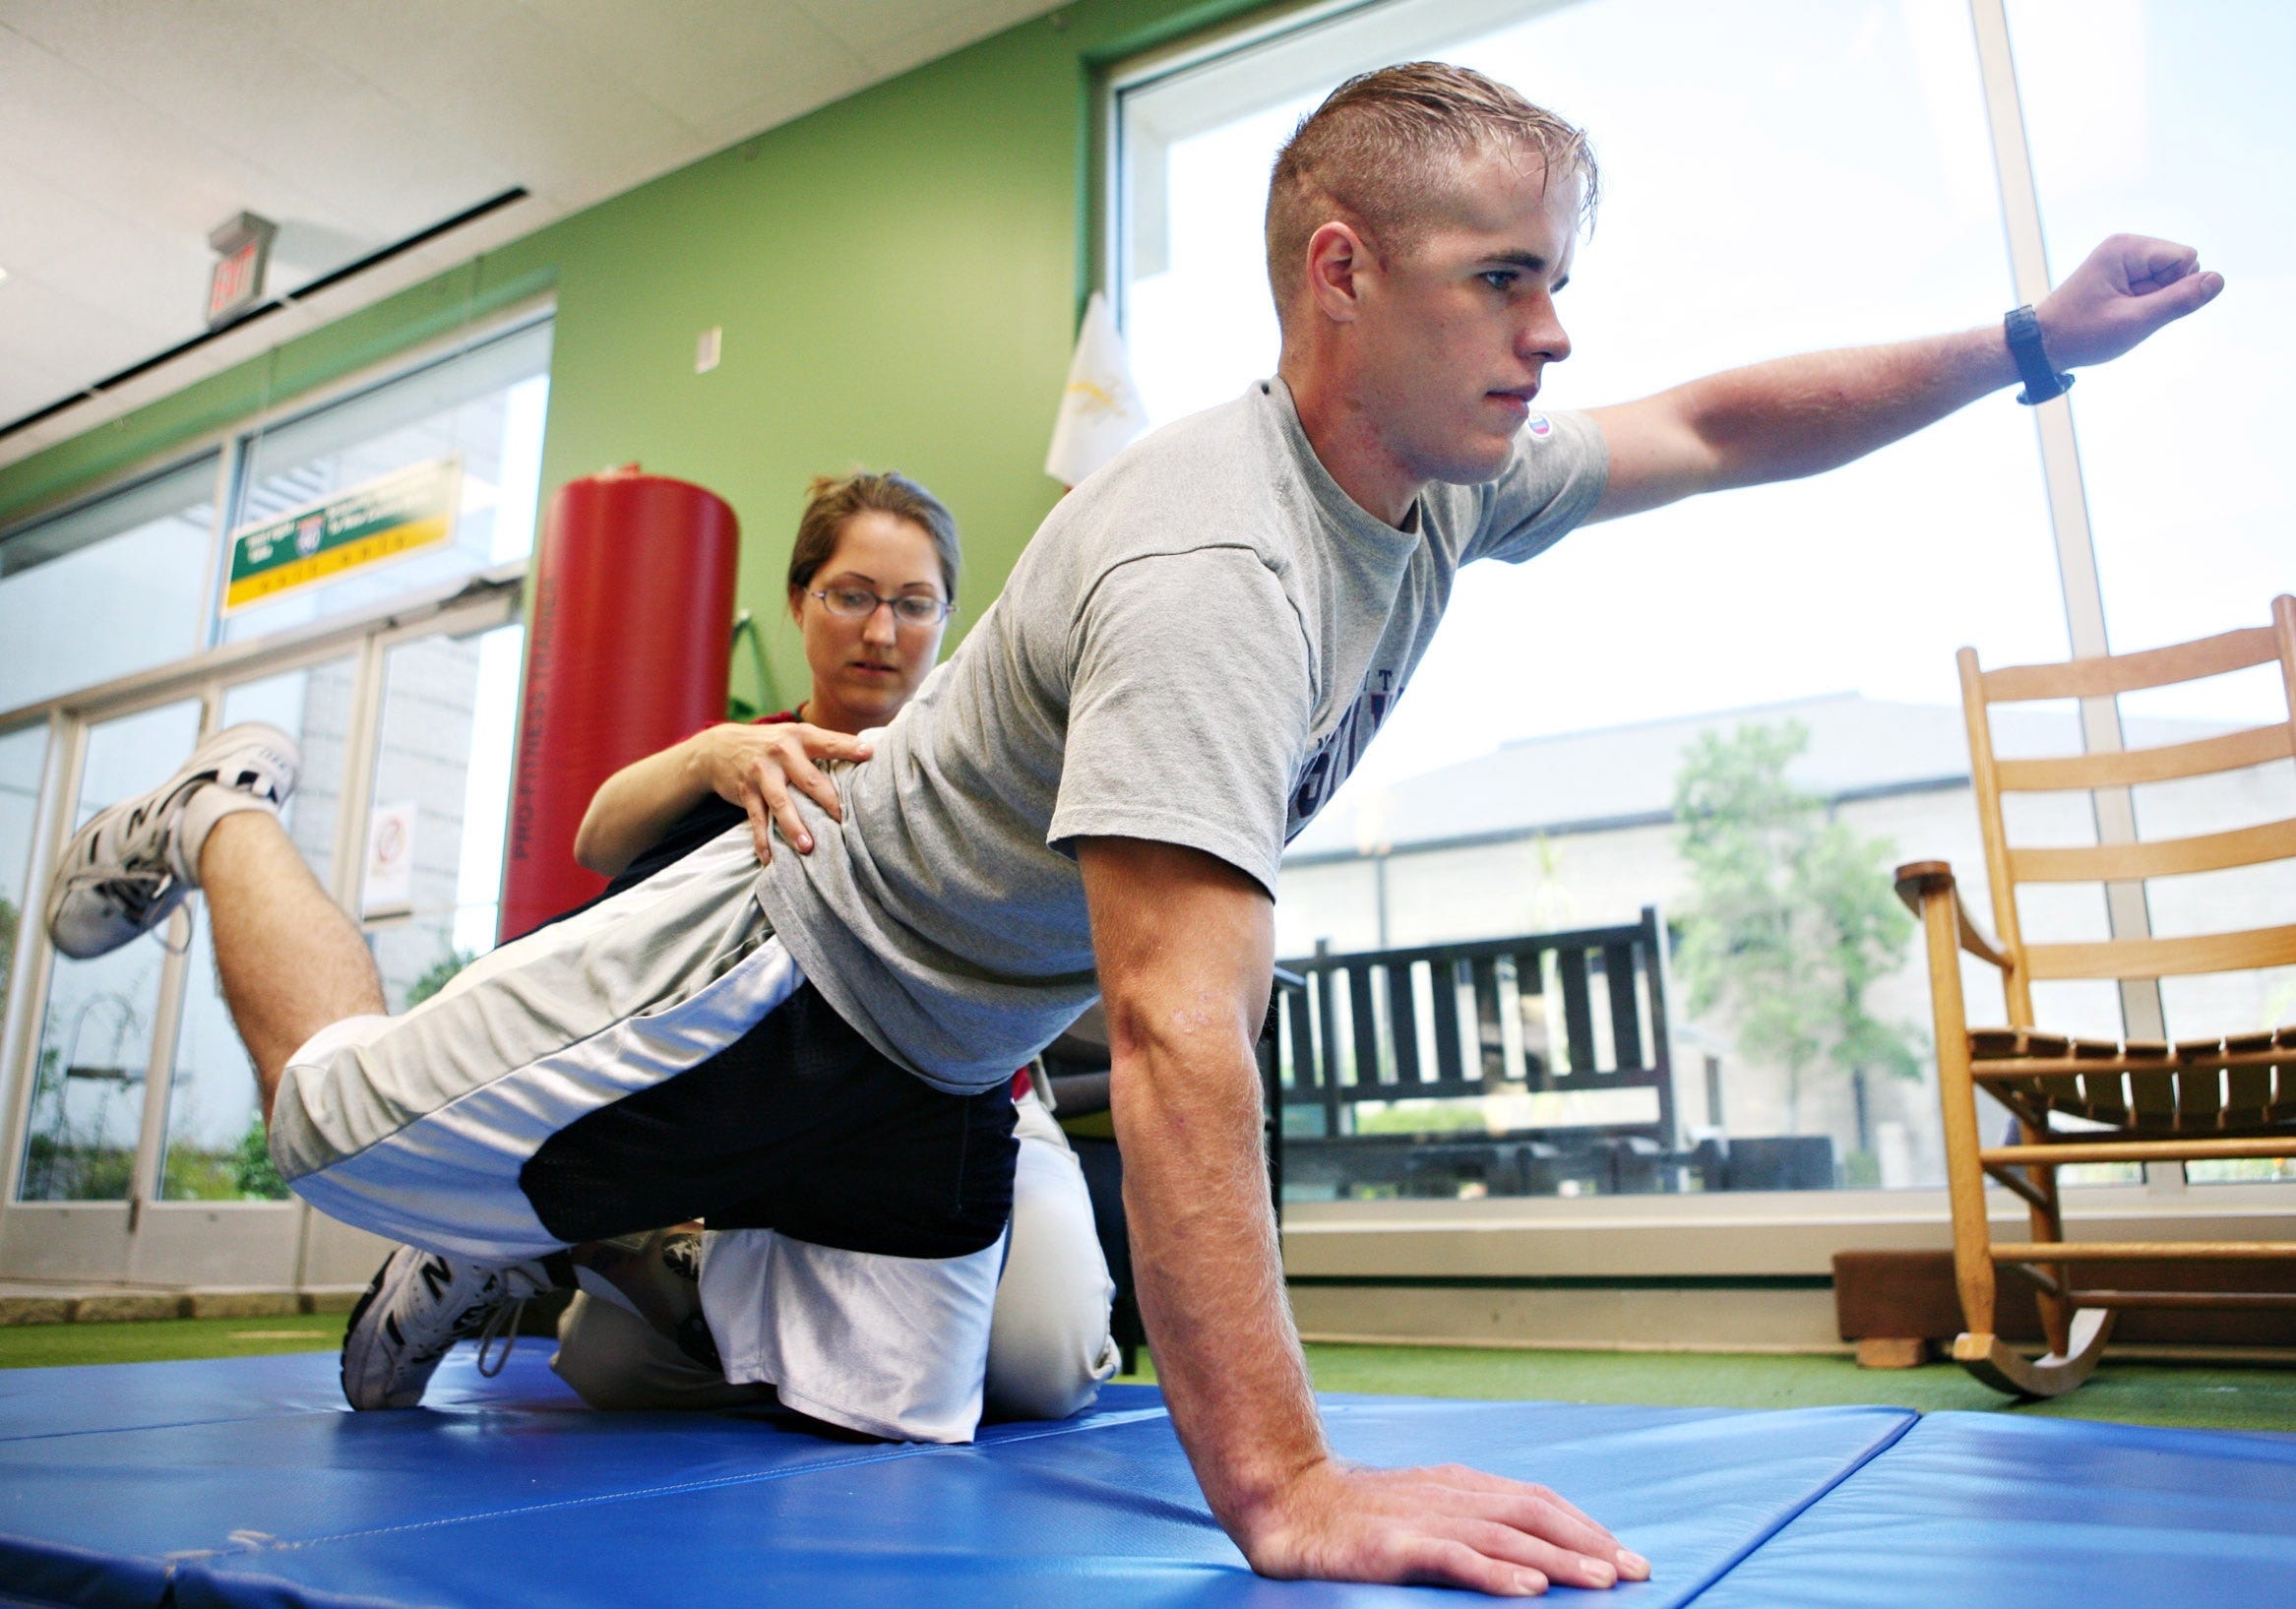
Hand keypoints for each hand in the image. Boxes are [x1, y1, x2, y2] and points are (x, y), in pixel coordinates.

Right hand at [687, 721, 871, 863]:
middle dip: (827, 801)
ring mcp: (762, 773)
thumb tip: (869, 750)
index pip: (829, 743)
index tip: (870, 755)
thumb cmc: (771, 744)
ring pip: (781, 803)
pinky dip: (762, 840)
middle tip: (842, 819)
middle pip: (809, 779)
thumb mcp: (795, 735)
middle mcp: (782, 753)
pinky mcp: (746, 792)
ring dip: (794, 826)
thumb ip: (825, 744)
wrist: (719, 747)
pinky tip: (770, 858)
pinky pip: (756, 820)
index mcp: (800, 737)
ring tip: (808, 847)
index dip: (849, 748)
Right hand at [1234, 1457, 1650, 1596]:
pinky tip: (1527, 1589)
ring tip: (1600, 1581)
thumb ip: (1468, 1524)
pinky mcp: (1394, 1544)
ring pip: (1505, 1535)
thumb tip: (1529, 1554)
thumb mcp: (1421, 1511)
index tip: (1625, 1555)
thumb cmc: (1355, 1517)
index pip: (1536, 1501)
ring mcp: (1422, 1517)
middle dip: (1588, 1542)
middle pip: (1533, 1514)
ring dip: (1558, 1559)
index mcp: (1459, 1485)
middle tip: (1634, 1571)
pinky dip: (1495, 1572)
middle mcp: (1449, 1494)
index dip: (1584, 1526)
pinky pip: (1454, 1557)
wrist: (1285, 1500)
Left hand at [2036, 235, 2223, 369]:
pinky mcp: (2122, 274)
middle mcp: (2126, 246)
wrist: (2042, 344)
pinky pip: (2154, 287)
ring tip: (2118, 314)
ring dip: (2152, 302)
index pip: (2187, 257)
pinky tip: (2118, 313)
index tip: (2136, 305)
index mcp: (2127, 247)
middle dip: (2163, 294)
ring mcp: (2123, 259)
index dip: (2174, 288)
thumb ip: (2180, 300)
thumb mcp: (2135, 321)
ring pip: (2169, 279)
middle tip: (2125, 312)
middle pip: (2181, 265)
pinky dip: (2143, 304)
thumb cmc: (2082, 334)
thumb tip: (2218, 280)